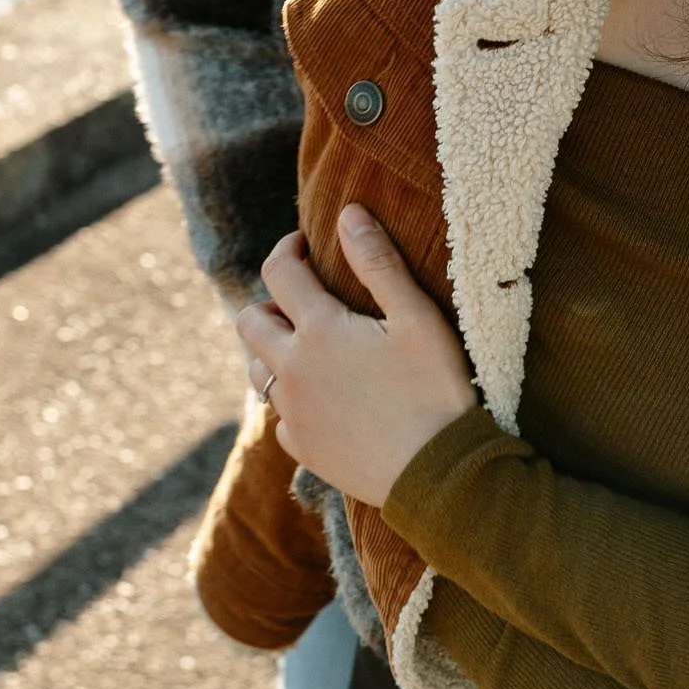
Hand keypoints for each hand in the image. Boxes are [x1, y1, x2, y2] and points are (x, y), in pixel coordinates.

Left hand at [235, 208, 477, 504]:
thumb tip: (348, 214)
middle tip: (306, 300)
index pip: (280, 271)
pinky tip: (327, 400)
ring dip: (274, 352)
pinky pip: (281, 416)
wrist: (438, 475)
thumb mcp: (417, 318)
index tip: (306, 244)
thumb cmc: (435, 390)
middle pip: (249, 322)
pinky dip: (295, 399)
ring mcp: (293, 413)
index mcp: (318, 331)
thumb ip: (379, 263)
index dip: (290, 249)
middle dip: (270, 301)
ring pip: (257, 371)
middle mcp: (292, 371)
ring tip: (312, 349)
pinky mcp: (302, 448)